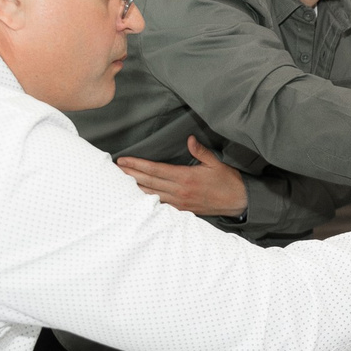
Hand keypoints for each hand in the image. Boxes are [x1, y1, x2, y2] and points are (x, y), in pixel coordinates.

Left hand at [117, 136, 248, 218]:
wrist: (238, 202)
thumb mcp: (216, 163)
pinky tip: (136, 196)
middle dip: (129, 175)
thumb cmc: (227, 181)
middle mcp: (179, 191)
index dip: (137, 165)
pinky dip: (146, 199)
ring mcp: (179, 202)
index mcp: (186, 177)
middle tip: (113, 169)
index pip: (155, 170)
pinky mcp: (182, 210)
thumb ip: (200, 151)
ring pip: (150, 195)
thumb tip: (189, 139)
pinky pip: (160, 204)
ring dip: (134, 187)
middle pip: (148, 182)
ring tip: (119, 181)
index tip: (123, 160)